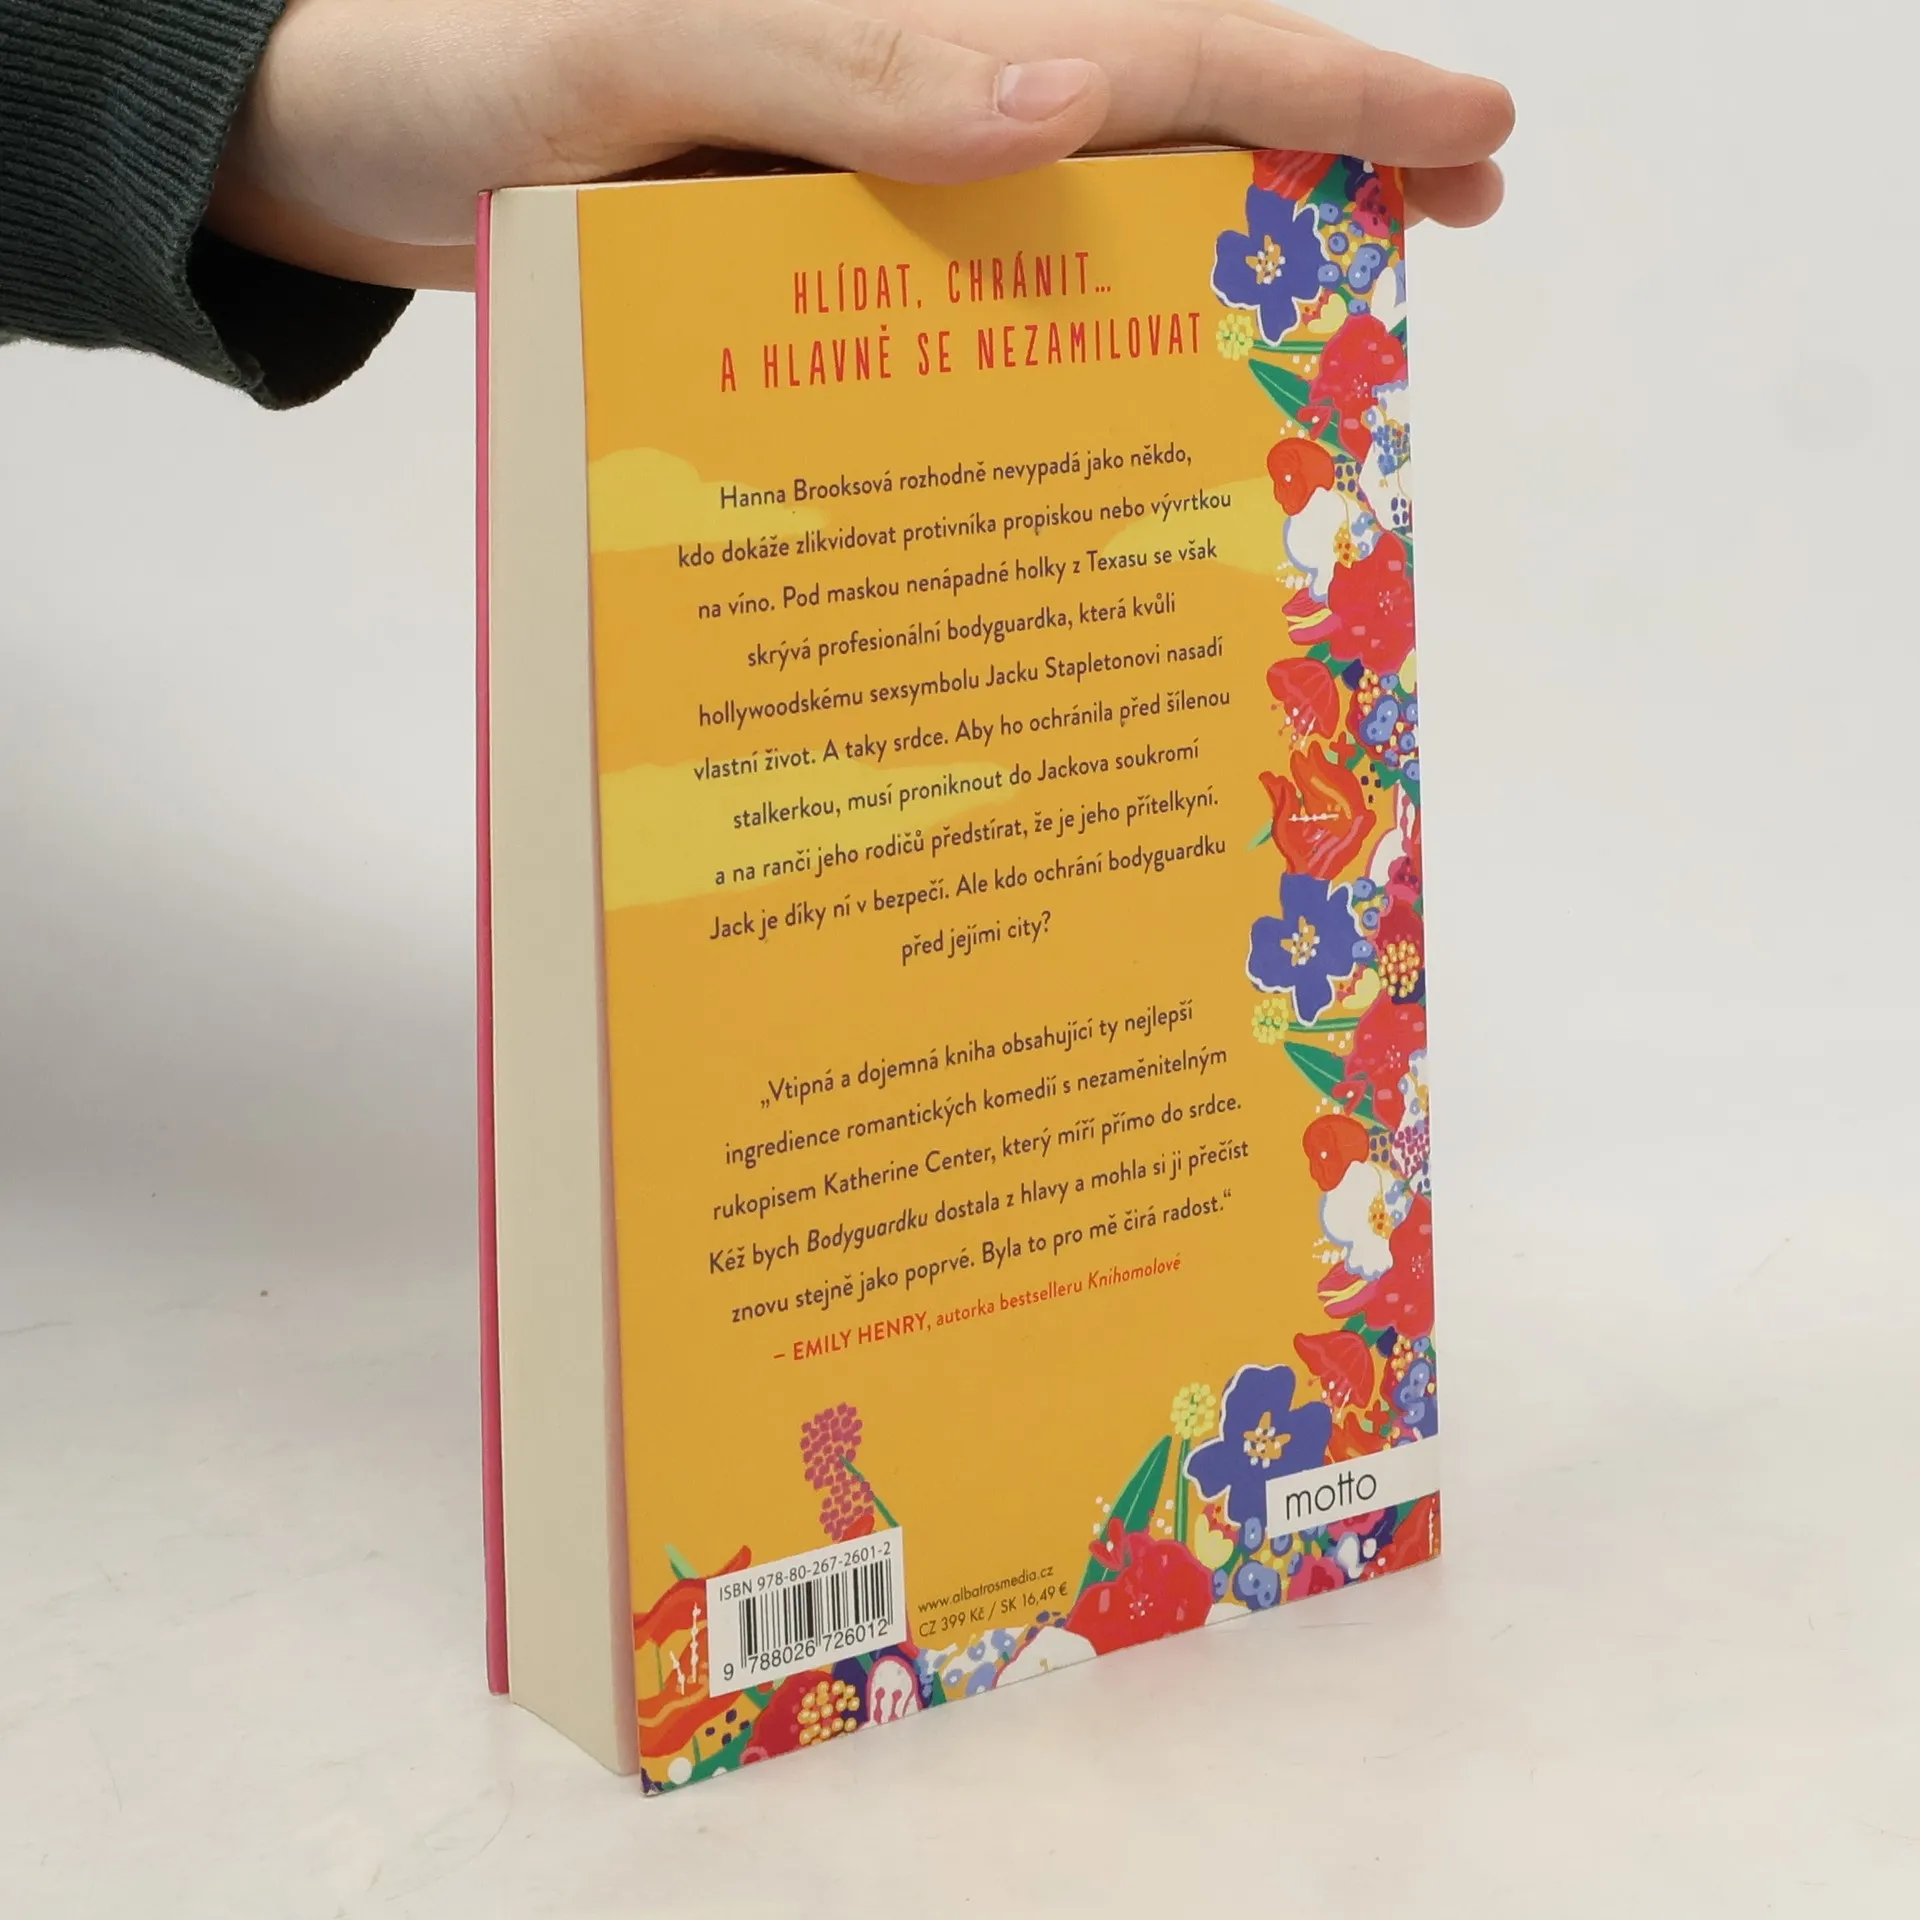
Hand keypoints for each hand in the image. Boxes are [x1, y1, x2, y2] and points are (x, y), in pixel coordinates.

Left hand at [209, 0, 1512, 290]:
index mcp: (899, 28)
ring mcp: (866, 192)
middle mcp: (905, 101)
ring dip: (1198, 274)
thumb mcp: (627, 50)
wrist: (337, 146)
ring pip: (1077, 222)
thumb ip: (830, 55)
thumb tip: (1067, 103)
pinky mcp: (815, 268)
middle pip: (1155, 123)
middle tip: (1444, 228)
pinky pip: (963, 306)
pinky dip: (1045, 353)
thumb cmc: (459, 78)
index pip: (1159, 42)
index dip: (1326, 88)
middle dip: (1311, 166)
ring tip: (1304, 351)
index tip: (1471, 134)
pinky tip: (1091, 419)